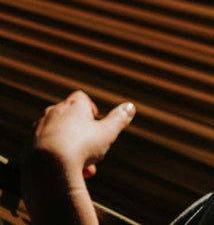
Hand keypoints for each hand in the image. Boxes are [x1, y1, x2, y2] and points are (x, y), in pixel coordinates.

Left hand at [21, 91, 135, 224]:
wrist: (48, 168)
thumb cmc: (81, 147)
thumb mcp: (108, 133)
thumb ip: (119, 119)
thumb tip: (130, 106)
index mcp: (73, 106)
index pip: (80, 97)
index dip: (90, 108)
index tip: (96, 120)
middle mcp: (53, 113)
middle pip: (68, 118)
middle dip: (81, 133)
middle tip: (93, 149)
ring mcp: (37, 129)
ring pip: (57, 135)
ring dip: (69, 147)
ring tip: (83, 167)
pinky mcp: (27, 146)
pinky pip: (44, 149)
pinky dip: (55, 157)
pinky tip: (66, 171)